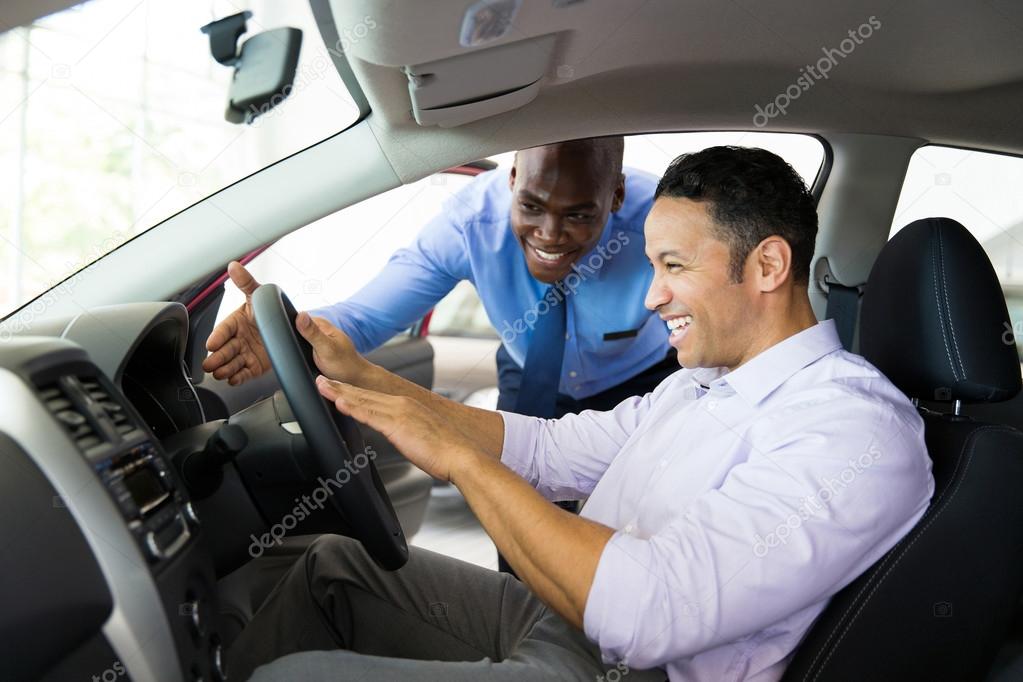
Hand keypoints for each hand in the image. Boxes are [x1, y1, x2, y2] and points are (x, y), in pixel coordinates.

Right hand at [203, 261, 270, 385]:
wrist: (290, 329)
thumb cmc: (270, 311)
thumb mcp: (259, 295)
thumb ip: (246, 282)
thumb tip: (234, 266)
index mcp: (236, 321)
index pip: (223, 329)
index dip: (217, 337)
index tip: (211, 343)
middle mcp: (238, 338)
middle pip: (224, 349)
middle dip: (217, 357)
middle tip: (210, 364)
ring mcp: (246, 353)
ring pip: (232, 363)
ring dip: (225, 369)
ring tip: (221, 373)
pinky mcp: (254, 366)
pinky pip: (244, 373)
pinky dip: (238, 377)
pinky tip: (233, 380)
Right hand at [295, 312, 370, 384]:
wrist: (353, 377)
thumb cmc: (344, 363)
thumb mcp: (326, 348)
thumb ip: (313, 333)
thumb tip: (300, 315)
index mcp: (321, 323)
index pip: (297, 317)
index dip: (290, 328)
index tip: (296, 342)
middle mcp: (318, 328)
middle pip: (295, 329)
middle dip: (293, 340)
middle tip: (305, 353)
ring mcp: (316, 338)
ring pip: (297, 339)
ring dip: (296, 348)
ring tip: (308, 357)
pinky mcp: (314, 348)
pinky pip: (301, 348)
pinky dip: (300, 353)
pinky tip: (305, 360)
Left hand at [315, 376, 479, 481]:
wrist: (461, 456)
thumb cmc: (446, 452)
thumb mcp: (422, 437)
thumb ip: (407, 432)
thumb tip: (401, 437)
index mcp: (408, 406)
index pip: (373, 396)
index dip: (353, 391)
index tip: (338, 387)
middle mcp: (402, 404)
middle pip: (364, 394)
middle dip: (340, 387)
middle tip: (321, 380)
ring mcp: (399, 412)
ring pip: (363, 400)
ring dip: (340, 392)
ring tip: (322, 386)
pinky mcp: (397, 425)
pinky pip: (370, 415)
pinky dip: (353, 407)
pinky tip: (339, 403)